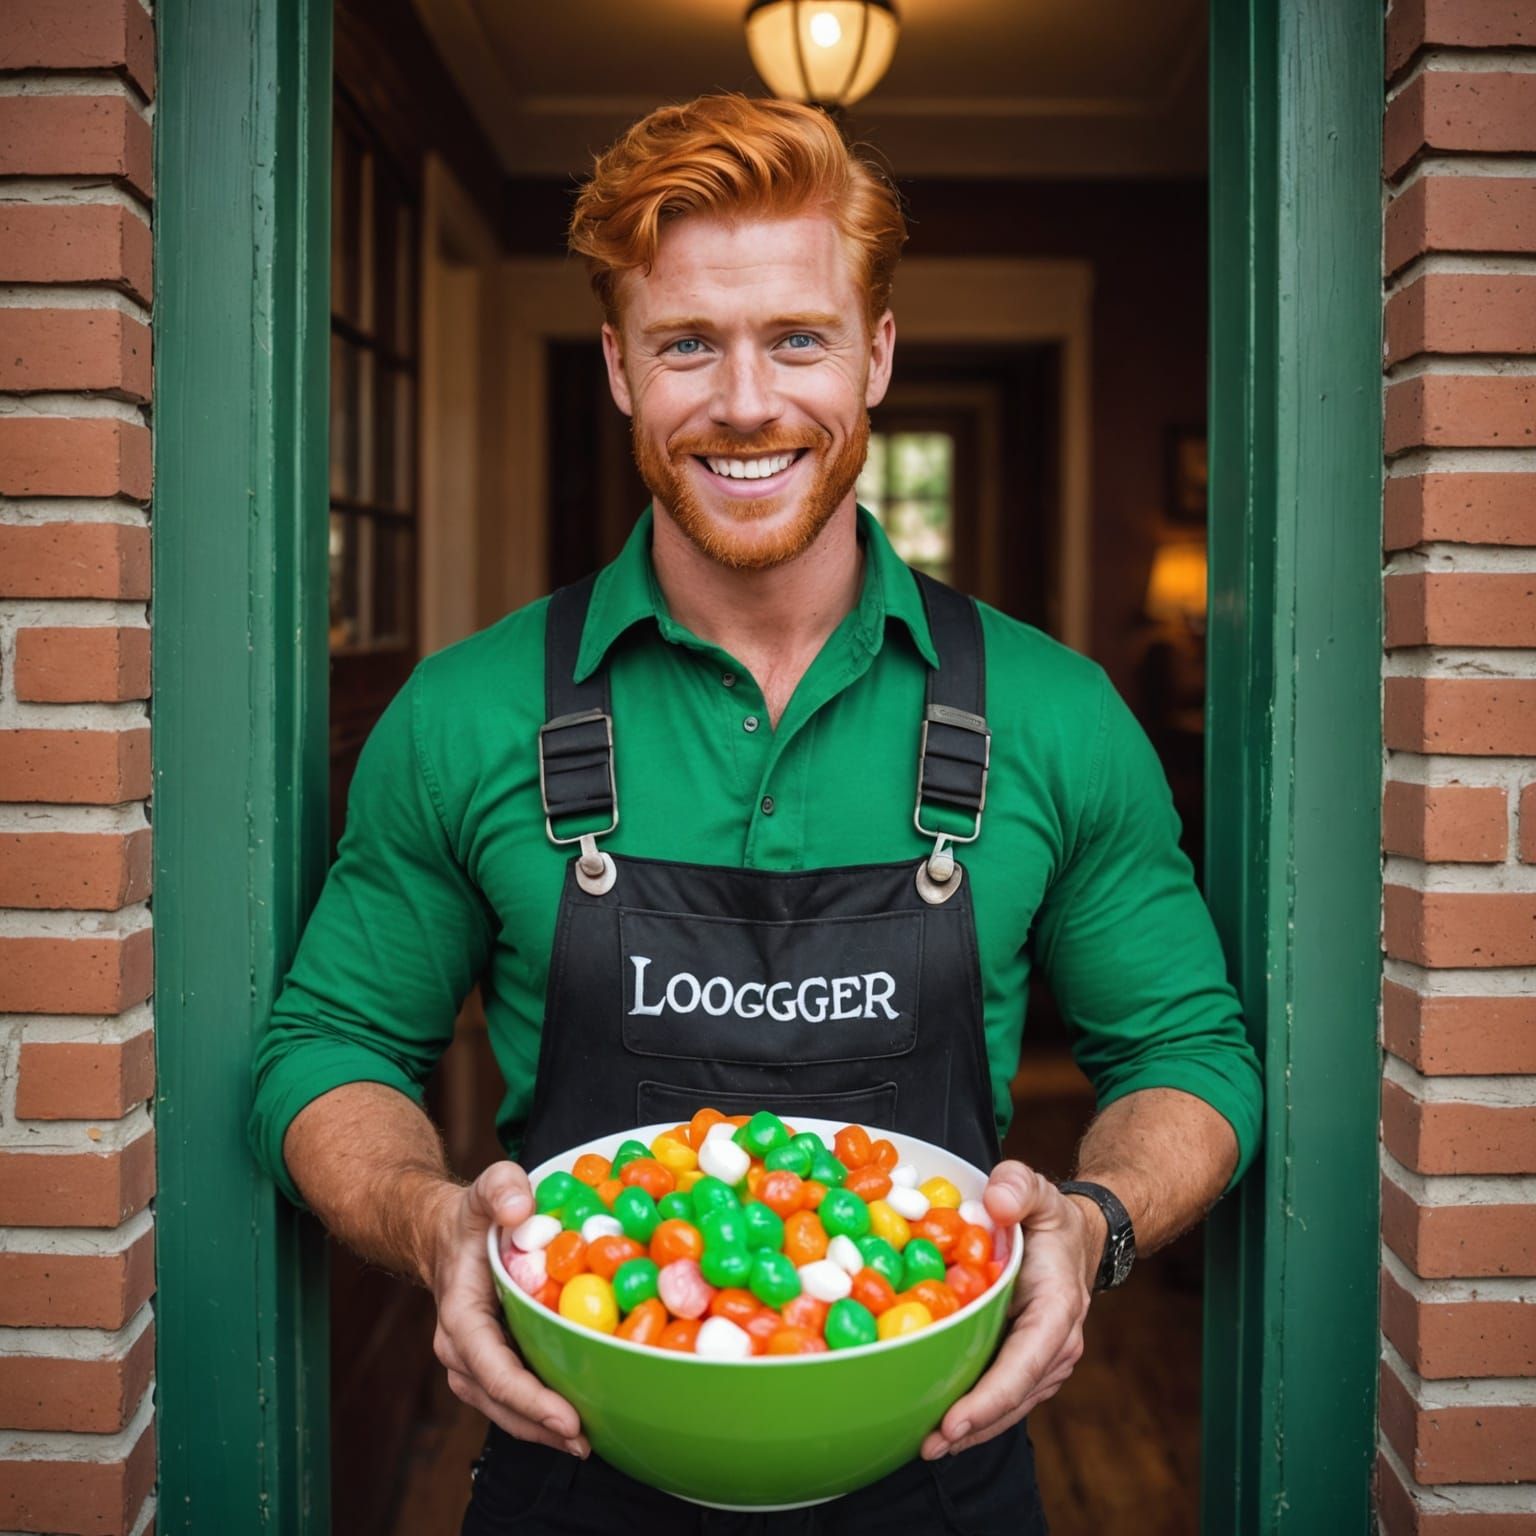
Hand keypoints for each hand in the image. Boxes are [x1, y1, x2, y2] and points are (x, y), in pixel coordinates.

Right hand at [420, 1161, 588, 1457]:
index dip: (529, 1398)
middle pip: (500, 1401)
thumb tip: (521, 1208)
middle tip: (587, 1441)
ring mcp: (474, 1362)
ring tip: (588, 1441)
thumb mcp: (487, 1188)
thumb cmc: (472, 1215)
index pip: (492, 1367)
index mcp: (460, 1316)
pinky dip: (543, 1411)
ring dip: (543, 1429)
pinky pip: (515, 1396)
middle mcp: (461, 1349)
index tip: (566, 1417)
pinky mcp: (491, 1363)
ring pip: (506, 1408)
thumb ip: (501, 1188)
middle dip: (542, 1426)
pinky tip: (580, 1416)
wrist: (447, 1235)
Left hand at [920, 1160, 1096, 1459]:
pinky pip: (1003, 1395)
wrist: (1076, 1239)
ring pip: (1009, 1405)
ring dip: (971, 1429)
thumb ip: (1018, 1187)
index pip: (1024, 1363)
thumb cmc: (1050, 1218)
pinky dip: (976, 1414)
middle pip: (1013, 1397)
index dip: (989, 1397)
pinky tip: (941, 1425)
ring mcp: (1046, 1360)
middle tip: (926, 1445)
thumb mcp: (1037, 1191)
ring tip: (926, 1445)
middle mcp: (1057, 1344)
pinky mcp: (1029, 1364)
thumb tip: (996, 1203)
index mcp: (1058, 1308)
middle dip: (972, 1426)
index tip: (954, 1421)